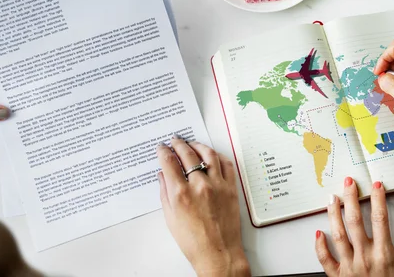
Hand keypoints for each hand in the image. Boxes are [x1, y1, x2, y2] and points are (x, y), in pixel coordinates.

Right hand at [157, 137, 249, 276]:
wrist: (218, 253)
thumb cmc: (193, 241)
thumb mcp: (170, 218)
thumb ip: (165, 193)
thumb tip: (163, 175)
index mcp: (181, 194)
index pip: (169, 162)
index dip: (163, 151)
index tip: (161, 148)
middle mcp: (199, 186)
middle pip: (187, 154)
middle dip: (178, 144)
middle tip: (175, 140)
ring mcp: (217, 185)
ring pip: (208, 154)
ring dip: (198, 145)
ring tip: (192, 143)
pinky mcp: (231, 188)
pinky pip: (226, 164)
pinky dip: (217, 156)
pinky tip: (211, 154)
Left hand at [315, 178, 393, 276]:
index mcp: (384, 255)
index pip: (380, 218)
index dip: (377, 198)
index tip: (376, 186)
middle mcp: (364, 258)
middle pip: (355, 220)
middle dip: (351, 198)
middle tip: (349, 183)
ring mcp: (349, 267)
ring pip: (337, 234)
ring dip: (333, 214)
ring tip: (332, 199)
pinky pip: (325, 260)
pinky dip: (319, 246)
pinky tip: (318, 232)